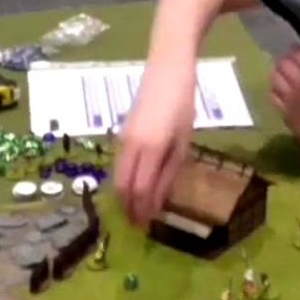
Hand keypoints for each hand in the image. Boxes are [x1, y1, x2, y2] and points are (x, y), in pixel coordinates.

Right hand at [115, 60, 197, 225]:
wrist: (166, 70)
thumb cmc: (182, 105)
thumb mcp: (182, 144)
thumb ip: (168, 175)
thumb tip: (155, 205)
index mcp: (150, 149)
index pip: (139, 190)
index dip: (140, 211)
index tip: (144, 228)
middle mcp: (129, 146)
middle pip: (122, 187)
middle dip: (128, 208)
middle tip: (137, 225)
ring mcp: (121, 140)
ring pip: (117, 177)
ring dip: (124, 197)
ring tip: (135, 210)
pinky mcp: (119, 134)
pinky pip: (118, 165)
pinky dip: (123, 181)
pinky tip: (133, 187)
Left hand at [270, 47, 299, 160]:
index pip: (299, 55)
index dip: (295, 50)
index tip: (295, 49)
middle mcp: (299, 83)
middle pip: (283, 64)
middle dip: (285, 61)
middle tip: (287, 62)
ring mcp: (289, 98)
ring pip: (275, 79)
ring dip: (277, 74)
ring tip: (281, 75)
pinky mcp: (284, 112)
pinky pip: (273, 96)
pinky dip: (274, 91)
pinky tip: (279, 92)